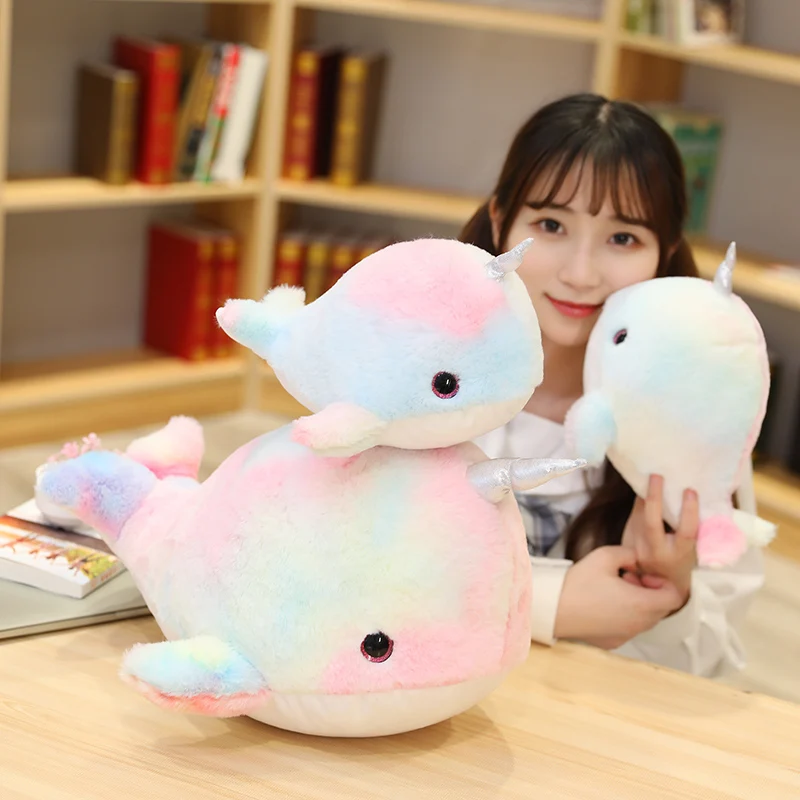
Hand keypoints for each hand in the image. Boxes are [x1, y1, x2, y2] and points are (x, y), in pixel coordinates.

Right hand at [553, 545, 684, 649]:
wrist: (553, 610)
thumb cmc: (579, 583)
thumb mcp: (604, 556)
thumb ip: (628, 553)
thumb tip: (636, 560)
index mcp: (642, 604)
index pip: (675, 597)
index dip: (664, 582)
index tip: (643, 575)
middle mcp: (639, 624)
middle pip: (661, 609)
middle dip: (650, 591)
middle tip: (627, 578)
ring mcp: (626, 635)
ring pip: (645, 619)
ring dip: (638, 603)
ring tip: (614, 590)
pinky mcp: (613, 642)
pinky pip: (629, 628)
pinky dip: (625, 616)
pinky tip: (603, 605)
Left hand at [622, 474, 698, 608]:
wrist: (661, 585)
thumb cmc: (681, 561)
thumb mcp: (691, 548)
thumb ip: (687, 527)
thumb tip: (687, 494)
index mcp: (680, 554)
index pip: (686, 532)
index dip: (689, 511)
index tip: (690, 491)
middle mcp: (656, 553)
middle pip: (652, 524)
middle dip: (654, 499)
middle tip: (657, 476)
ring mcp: (638, 549)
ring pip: (637, 518)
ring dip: (643, 498)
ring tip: (649, 478)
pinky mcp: (626, 543)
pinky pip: (632, 519)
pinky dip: (638, 504)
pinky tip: (642, 490)